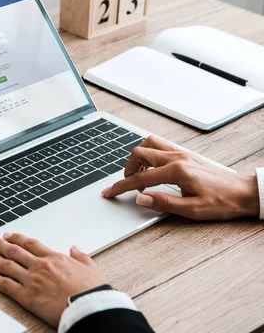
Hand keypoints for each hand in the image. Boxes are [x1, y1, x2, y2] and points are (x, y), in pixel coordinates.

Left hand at [0, 233, 106, 326]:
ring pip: (6, 265)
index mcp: (55, 258)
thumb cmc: (93, 291)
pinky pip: (5, 284)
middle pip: (14, 251)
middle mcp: (40, 266)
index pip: (30, 244)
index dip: (17, 238)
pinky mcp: (27, 296)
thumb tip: (75, 248)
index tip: (8, 235)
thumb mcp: (92, 268)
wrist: (90, 308)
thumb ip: (81, 257)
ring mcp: (32, 280)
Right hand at [102, 135, 258, 219]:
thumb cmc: (222, 202)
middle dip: (127, 169)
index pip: (140, 179)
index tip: (109, 192)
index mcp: (177, 171)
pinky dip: (149, 153)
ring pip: (149, 144)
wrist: (244, 193)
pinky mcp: (186, 153)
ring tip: (138, 174)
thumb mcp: (192, 210)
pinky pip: (160, 145)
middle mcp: (177, 157)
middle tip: (126, 184)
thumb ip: (164, 203)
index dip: (121, 187)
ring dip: (138, 157)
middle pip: (139, 154)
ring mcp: (182, 153)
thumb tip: (141, 199)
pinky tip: (152, 167)